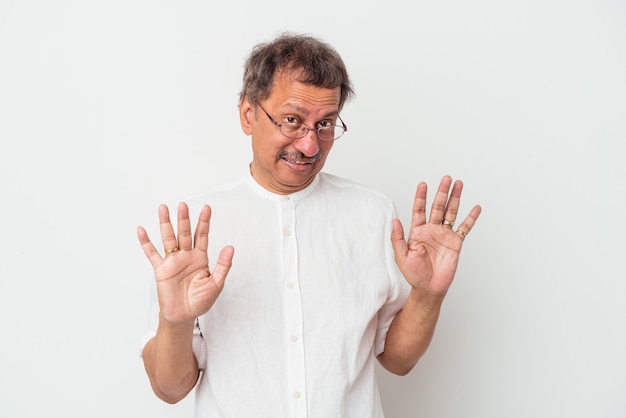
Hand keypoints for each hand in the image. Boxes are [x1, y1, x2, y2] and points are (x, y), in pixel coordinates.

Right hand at [137, 202, 233, 323]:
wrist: (184, 316)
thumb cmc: (200, 301)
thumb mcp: (216, 283)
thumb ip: (223, 265)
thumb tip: (230, 247)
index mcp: (200, 258)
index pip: (202, 235)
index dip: (204, 222)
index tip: (207, 208)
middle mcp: (186, 256)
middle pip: (184, 233)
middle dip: (184, 219)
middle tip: (182, 204)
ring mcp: (172, 261)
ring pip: (168, 238)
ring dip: (165, 223)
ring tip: (163, 208)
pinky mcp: (161, 270)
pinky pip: (152, 254)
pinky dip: (146, 242)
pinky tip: (142, 230)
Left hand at [391, 175, 480, 294]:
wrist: (429, 288)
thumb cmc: (414, 274)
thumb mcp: (401, 256)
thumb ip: (398, 238)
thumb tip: (394, 220)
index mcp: (417, 231)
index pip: (419, 209)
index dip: (421, 197)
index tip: (423, 184)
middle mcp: (432, 230)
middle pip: (438, 207)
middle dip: (442, 192)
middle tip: (446, 178)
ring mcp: (444, 235)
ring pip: (451, 212)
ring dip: (455, 198)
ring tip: (459, 184)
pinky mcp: (456, 243)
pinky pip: (465, 228)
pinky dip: (471, 218)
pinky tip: (476, 207)